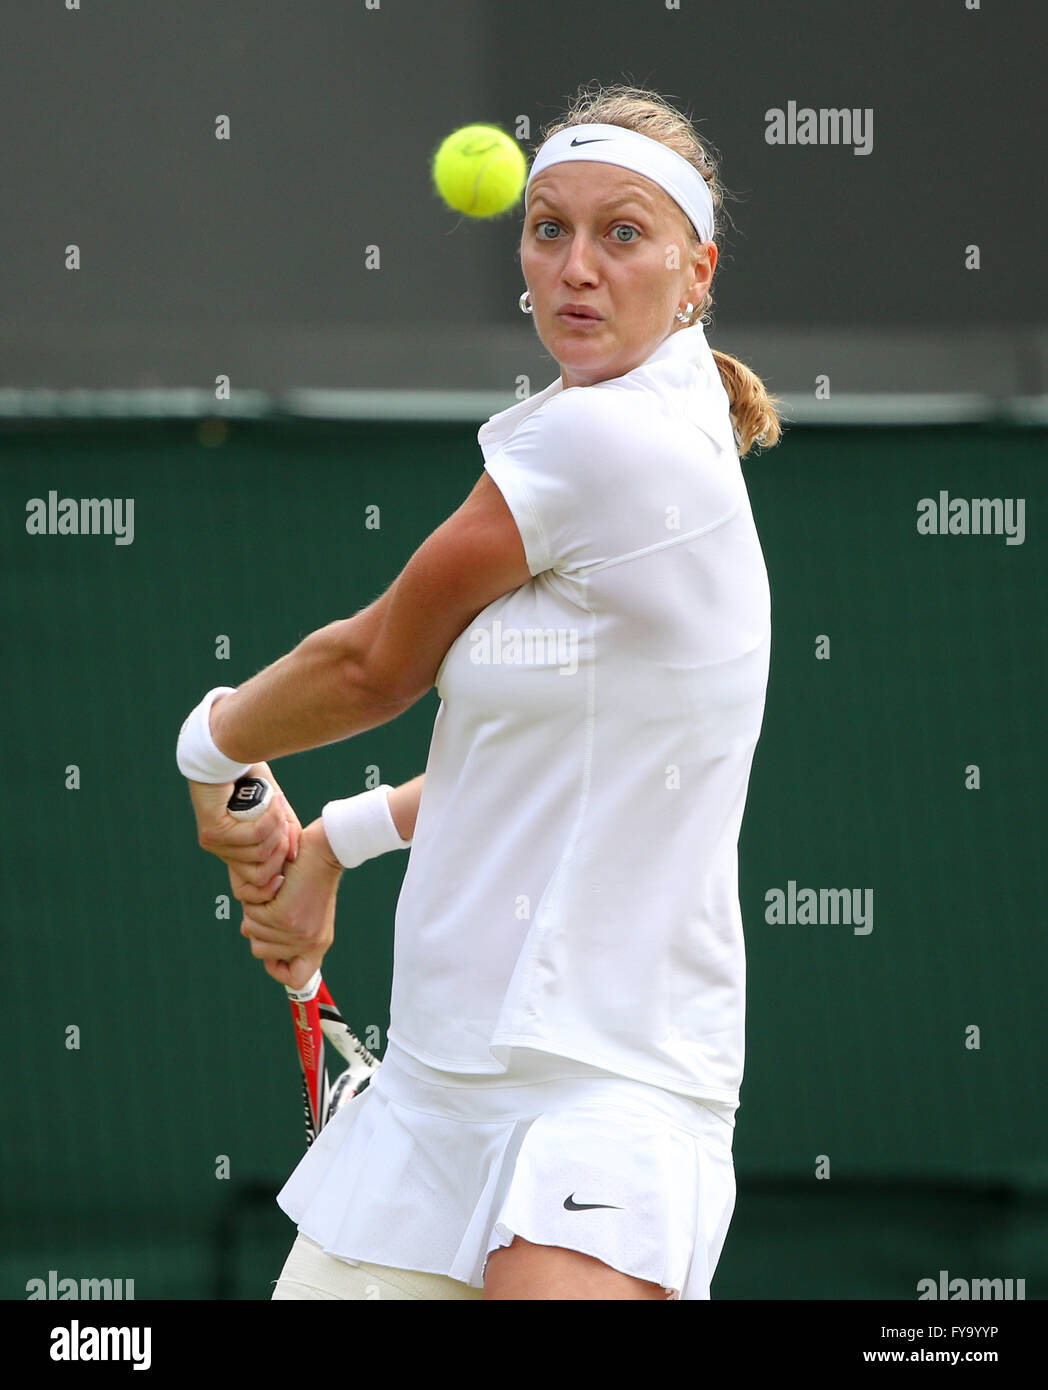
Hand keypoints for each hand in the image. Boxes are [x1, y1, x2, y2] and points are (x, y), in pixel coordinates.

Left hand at [188, 762, 301, 901]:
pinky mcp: (213, 832)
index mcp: (236, 850)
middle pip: (261, 876)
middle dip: (281, 850)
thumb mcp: (275, 809)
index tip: (291, 861)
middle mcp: (222, 851)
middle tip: (285, 822)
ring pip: (261, 853)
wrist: (225, 751)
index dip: (275, 880)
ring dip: (277, 827)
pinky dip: (270, 816)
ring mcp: (215, 844)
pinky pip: (254, 836)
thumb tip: (293, 857)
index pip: (255, 885)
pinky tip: (272, 797)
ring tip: (276, 802)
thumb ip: (284, 833)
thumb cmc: (250, 777)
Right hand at [239, 819, 343, 988]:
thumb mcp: (302, 908)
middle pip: (262, 953)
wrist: (325, 850)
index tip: (271, 955)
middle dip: (259, 929)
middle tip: (272, 904)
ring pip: (254, 934)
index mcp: (317, 944)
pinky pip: (253, 918)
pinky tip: (274, 887)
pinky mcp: (284, 918)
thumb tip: (249, 934)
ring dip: (257, 912)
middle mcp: (310, 943)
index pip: (296, 978)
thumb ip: (282, 929)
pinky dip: (256, 901)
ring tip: (276, 893)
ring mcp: (297, 933)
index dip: (278, 970)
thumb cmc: (310, 873)